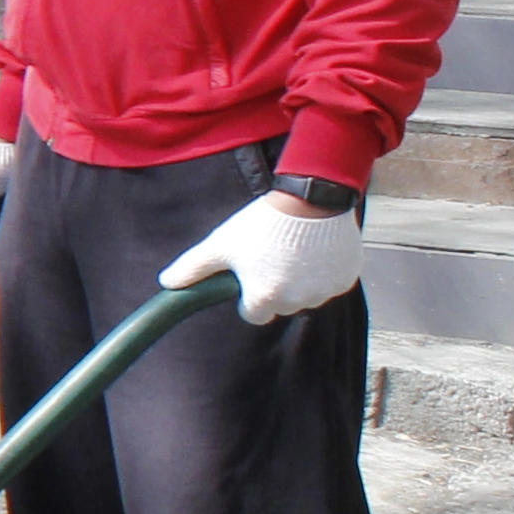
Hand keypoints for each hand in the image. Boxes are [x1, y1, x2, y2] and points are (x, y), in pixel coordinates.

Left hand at [161, 190, 366, 323]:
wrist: (310, 199)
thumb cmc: (261, 224)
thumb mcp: (221, 244)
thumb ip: (193, 267)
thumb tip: (167, 283)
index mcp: (265, 299)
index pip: (253, 314)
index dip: (250, 296)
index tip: (251, 274)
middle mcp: (297, 302)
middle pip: (281, 305)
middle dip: (275, 287)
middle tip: (272, 257)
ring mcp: (324, 291)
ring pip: (307, 295)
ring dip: (300, 280)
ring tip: (293, 249)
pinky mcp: (346, 279)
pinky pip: (331, 282)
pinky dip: (323, 270)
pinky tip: (315, 248)